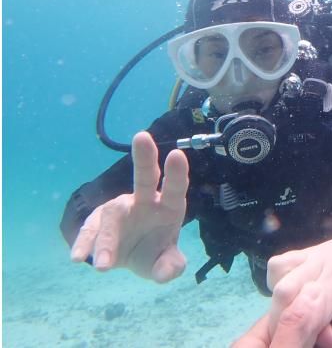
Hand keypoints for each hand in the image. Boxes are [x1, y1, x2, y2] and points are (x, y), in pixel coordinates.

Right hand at [70, 131, 189, 281]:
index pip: (176, 188)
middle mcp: (144, 201)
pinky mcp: (98, 222)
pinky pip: (90, 230)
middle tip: (142, 136)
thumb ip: (170, 267)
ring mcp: (120, 209)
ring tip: (104, 266)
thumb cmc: (153, 252)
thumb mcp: (164, 264)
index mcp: (168, 206)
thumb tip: (168, 272)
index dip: (177, 172)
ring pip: (112, 216)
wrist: (129, 259)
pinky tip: (77, 257)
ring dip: (107, 240)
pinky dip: (84, 243)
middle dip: (144, 156)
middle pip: (145, 176)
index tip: (177, 154)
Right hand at [249, 180, 331, 346]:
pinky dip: (275, 289)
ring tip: (294, 332)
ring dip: (284, 320)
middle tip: (307, 347)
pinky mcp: (304, 253)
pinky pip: (277, 270)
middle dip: (303, 340)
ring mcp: (320, 258)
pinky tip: (291, 302)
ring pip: (285, 292)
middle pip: (309, 311)